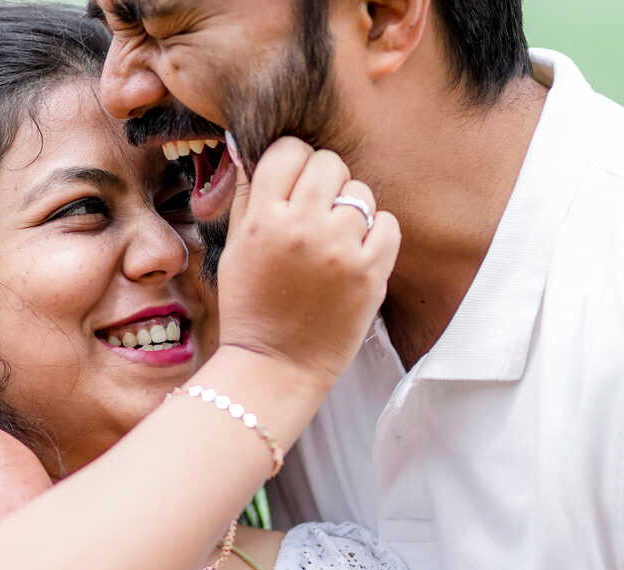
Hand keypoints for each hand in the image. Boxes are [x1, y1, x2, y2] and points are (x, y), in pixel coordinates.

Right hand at [217, 137, 399, 388]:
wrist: (275, 366)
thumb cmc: (251, 307)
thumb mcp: (234, 248)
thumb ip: (247, 195)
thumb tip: (249, 148)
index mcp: (263, 220)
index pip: (289, 150)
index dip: (292, 161)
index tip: (293, 181)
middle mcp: (302, 229)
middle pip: (328, 162)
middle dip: (323, 180)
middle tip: (316, 209)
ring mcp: (340, 251)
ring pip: (360, 191)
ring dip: (350, 208)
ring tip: (335, 237)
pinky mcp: (371, 274)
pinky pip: (389, 223)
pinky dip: (377, 232)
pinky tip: (358, 251)